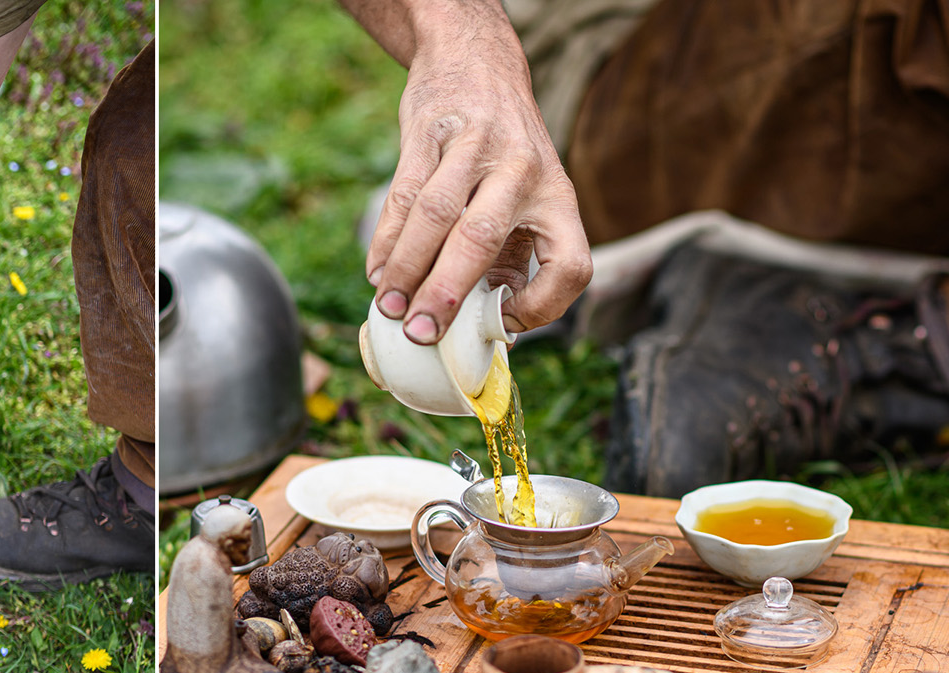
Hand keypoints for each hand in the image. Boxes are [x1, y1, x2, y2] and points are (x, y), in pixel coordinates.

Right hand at [367, 39, 590, 343]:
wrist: (477, 63)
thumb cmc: (504, 153)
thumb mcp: (530, 196)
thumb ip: (512, 253)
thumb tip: (486, 323)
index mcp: (557, 196)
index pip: (570, 264)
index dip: (542, 305)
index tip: (504, 323)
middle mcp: (522, 170)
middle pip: (481, 239)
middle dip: (446, 293)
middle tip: (420, 333)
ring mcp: (474, 146)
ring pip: (435, 216)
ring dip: (407, 268)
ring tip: (389, 307)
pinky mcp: (431, 132)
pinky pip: (404, 194)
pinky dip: (388, 239)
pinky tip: (377, 271)